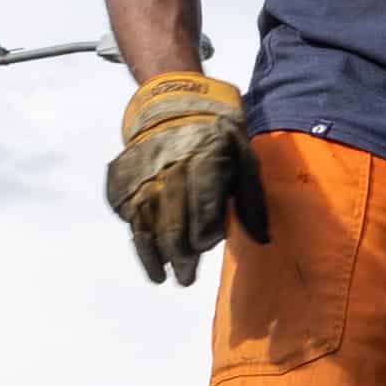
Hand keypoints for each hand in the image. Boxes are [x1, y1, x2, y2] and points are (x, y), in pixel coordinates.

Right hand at [105, 74, 268, 283]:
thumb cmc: (218, 138)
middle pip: (172, 222)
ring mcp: (141, 174)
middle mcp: (168, 170)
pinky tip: (147, 252)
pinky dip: (136, 234)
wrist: (171, 105)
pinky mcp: (122, 178)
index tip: (207, 246)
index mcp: (204, 161)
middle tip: (185, 280)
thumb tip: (262, 240)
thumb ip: (252, 200)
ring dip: (153, 254)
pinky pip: (126, 213)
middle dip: (180, 256)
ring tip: (160, 277)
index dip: (205, 232)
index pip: (203, 207)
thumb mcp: (245, 158)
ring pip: (145, 223)